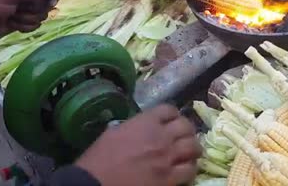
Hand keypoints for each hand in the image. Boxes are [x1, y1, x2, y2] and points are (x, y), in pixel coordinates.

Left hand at [0, 0, 59, 37]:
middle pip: (49, 1)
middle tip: (20, 7)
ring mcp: (29, 6)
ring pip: (43, 15)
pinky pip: (37, 24)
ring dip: (27, 18)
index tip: (49, 1)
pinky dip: (25, 26)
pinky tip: (13, 23)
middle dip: (35, 8)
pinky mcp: (27, 19)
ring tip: (13, 15)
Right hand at [76, 105, 201, 185]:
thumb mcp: (114, 133)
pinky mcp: (169, 178)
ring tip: (189, 153)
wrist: (95, 183)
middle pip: (186, 126)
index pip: (169, 110)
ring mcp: (167, 157)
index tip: (172, 121)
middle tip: (183, 137)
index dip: (173, 115)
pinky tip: (185, 170)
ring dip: (192, 149)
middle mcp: (161, 136)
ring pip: (193, 146)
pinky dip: (190, 169)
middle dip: (186, 131)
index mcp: (145, 122)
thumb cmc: (98, 159)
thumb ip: (134, 127)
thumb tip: (142, 129)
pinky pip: (190, 169)